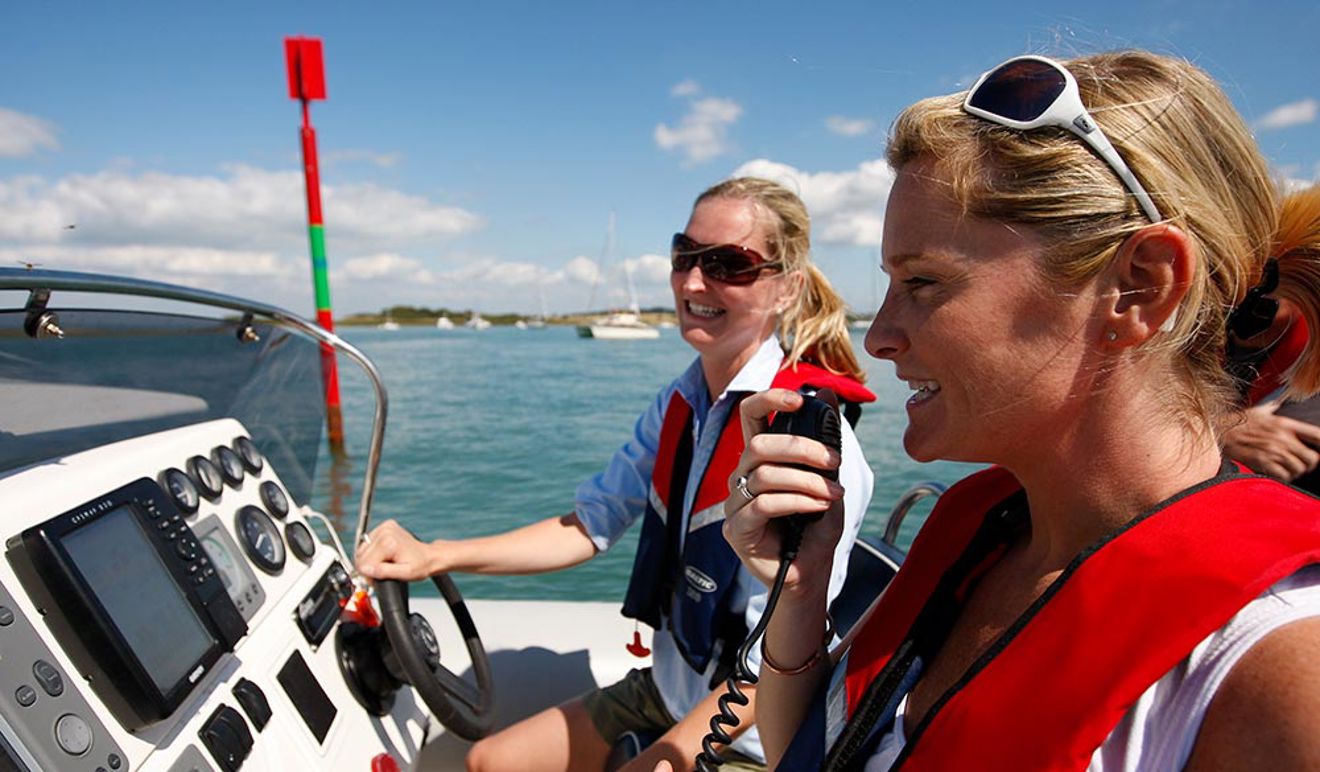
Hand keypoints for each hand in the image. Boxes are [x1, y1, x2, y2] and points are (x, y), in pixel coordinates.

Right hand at [355, 519, 439, 580]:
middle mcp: (385, 531)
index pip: (364, 562)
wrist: (429, 556)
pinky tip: (384, 555)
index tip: (377, 579)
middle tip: (381, 573)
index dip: (368, 574)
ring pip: (363, 549)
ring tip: (384, 564)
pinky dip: (373, 551)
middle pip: (361, 555)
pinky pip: (368, 543)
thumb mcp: (404, 574)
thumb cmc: (420, 565)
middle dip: (368, 567)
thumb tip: (365, 570)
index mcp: (389, 542)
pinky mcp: (385, 526)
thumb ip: (383, 572)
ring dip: (370, 559)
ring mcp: (385, 527)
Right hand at [722, 389, 844, 597]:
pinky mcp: (737, 529)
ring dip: (807, 482)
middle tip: (835, 462)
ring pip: (765, 474)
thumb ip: (824, 440)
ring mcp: (735, 503)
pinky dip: (797, 502)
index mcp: (760, 458)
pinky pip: (762, 504)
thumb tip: (827, 391)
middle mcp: (742, 475)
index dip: (768, 400)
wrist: (811, 573)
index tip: (797, 401)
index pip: (750, 416)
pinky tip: (818, 508)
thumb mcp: (827, 478)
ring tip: (833, 495)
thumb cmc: (814, 527)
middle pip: (760, 444)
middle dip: (803, 448)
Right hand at [1223, 402, 1319, 480]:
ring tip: (1285, 469)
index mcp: (1284, 423)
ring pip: (1299, 469)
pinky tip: (1275, 473)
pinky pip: (1284, 476)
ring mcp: (1273, 451)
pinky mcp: (1263, 463)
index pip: (1317, 435)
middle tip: (1299, 464)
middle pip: (1313, 458)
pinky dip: (1282, 477)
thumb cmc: (1235, 423)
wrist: (1216, 432)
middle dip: (1307, 464)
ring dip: (1293, 472)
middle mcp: (1282, 437)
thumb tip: (1280, 400)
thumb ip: (1272, 407)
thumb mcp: (1257, 411)